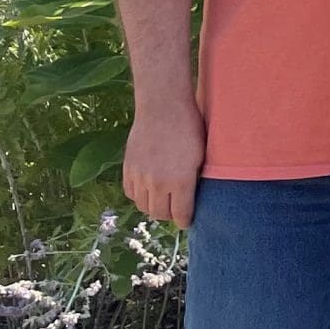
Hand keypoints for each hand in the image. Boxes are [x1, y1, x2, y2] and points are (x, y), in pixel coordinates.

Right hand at [122, 98, 206, 225]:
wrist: (163, 107)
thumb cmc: (190, 128)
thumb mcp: (201, 156)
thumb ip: (195, 180)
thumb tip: (194, 198)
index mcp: (180, 181)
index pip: (181, 214)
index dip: (185, 221)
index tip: (187, 221)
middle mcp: (158, 183)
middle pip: (160, 213)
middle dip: (170, 214)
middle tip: (176, 209)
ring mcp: (140, 176)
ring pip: (143, 206)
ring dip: (153, 205)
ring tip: (163, 199)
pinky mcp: (128, 168)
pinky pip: (131, 192)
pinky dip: (139, 195)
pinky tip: (148, 188)